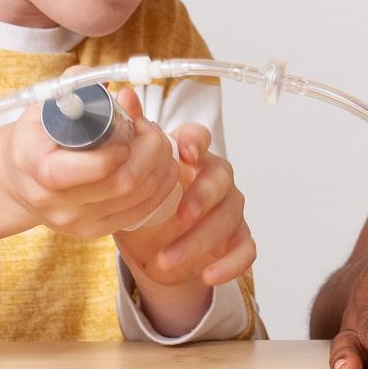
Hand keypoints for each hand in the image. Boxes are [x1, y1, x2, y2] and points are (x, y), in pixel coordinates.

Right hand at [0, 87, 183, 242]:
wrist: (19, 179)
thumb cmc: (37, 136)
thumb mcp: (45, 106)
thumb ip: (73, 86)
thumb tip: (102, 78)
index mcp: (38, 167)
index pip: (89, 168)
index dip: (120, 150)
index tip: (132, 128)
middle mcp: (54, 202)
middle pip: (122, 183)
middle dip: (151, 152)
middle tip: (153, 129)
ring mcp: (75, 221)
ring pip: (137, 199)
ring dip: (161, 167)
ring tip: (158, 143)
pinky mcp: (93, 231)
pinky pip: (139, 213)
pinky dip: (160, 187)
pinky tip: (161, 167)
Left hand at [114, 116, 255, 289]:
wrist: (152, 252)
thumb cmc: (144, 208)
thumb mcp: (127, 180)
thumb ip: (128, 137)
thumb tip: (121, 94)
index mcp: (188, 158)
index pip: (201, 137)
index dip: (197, 141)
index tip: (185, 153)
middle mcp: (214, 178)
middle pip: (222, 177)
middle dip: (202, 197)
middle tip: (179, 216)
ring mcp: (229, 209)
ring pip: (230, 216)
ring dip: (201, 240)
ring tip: (166, 260)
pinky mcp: (236, 240)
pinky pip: (246, 249)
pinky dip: (230, 263)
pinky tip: (206, 275)